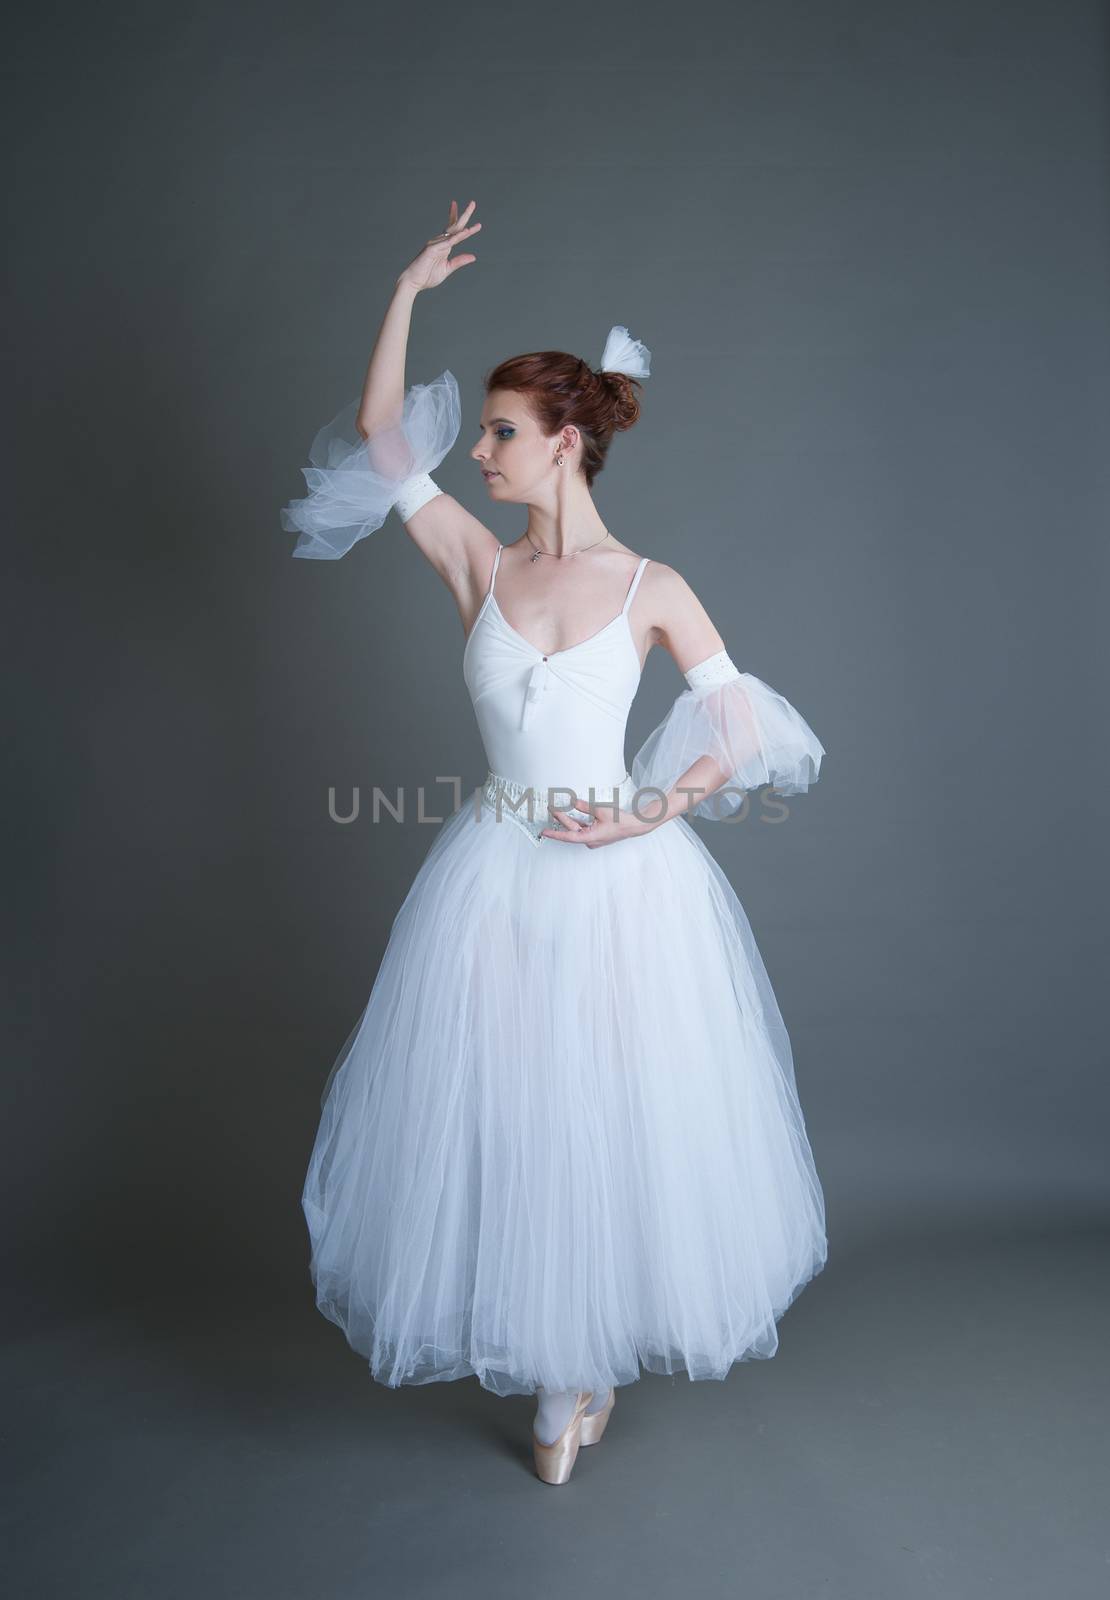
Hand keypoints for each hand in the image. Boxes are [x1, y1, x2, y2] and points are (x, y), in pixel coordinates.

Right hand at [397, 200, 480, 292]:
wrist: (414, 282)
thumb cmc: (427, 276)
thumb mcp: (447, 268)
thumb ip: (459, 261)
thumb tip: (473, 256)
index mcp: (444, 246)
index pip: (453, 229)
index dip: (459, 218)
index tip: (468, 209)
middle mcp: (440, 241)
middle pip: (454, 225)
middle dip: (464, 214)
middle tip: (473, 203)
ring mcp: (436, 244)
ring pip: (453, 232)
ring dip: (464, 224)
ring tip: (472, 214)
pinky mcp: (432, 249)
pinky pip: (448, 242)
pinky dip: (458, 237)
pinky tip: (466, 232)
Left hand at [540, 797, 655, 847]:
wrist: (634, 825)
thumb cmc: (620, 821)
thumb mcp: (600, 810)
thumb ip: (584, 806)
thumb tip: (572, 802)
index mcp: (590, 838)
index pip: (567, 836)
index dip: (554, 833)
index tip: (544, 832)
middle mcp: (590, 841)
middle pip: (571, 830)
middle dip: (561, 820)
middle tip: (551, 809)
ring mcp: (593, 839)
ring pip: (577, 830)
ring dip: (568, 821)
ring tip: (557, 812)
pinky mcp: (596, 836)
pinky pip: (583, 830)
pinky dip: (577, 823)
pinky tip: (570, 816)